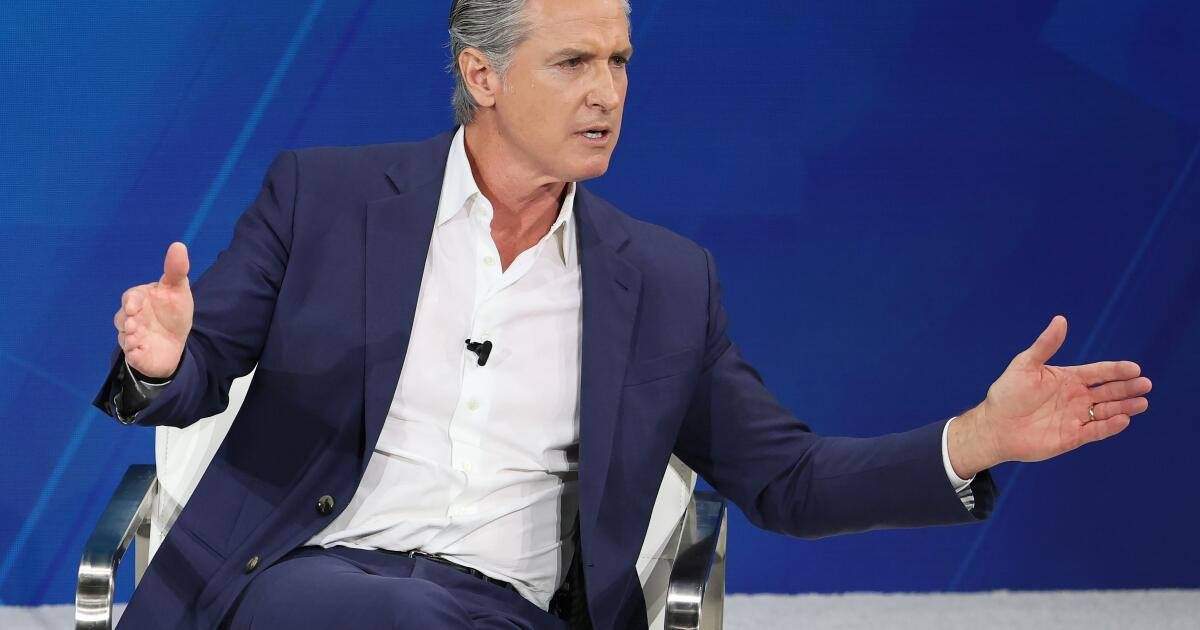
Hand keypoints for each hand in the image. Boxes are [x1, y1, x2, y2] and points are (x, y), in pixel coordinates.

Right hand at [113, 242, 193, 377]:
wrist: (176, 342)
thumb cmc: (173, 312)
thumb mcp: (178, 289)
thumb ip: (176, 270)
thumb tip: (178, 245)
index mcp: (139, 300)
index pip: (130, 297)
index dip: (131, 301)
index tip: (136, 306)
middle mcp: (131, 318)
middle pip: (122, 318)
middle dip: (128, 321)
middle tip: (135, 324)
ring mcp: (131, 337)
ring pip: (124, 337)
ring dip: (129, 338)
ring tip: (137, 337)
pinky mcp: (136, 354)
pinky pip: (132, 356)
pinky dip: (135, 355)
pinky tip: (139, 353)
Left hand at [949, 316, 1150, 477]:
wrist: (994, 426)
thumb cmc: (1007, 393)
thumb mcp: (1025, 365)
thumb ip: (1045, 345)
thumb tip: (1061, 320)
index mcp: (1067, 379)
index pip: (1099, 373)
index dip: (1117, 370)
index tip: (1135, 368)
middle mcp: (1075, 398)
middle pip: (1109, 391)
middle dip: (1128, 388)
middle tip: (1146, 384)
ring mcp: (1075, 417)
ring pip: (1107, 411)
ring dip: (1125, 406)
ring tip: (1143, 402)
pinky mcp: (1072, 437)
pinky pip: (1096, 431)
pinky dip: (1110, 426)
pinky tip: (1123, 419)